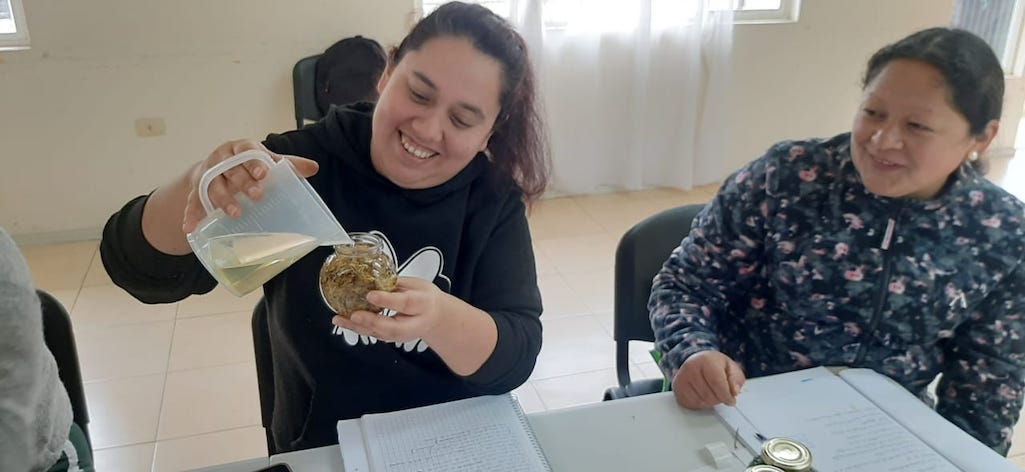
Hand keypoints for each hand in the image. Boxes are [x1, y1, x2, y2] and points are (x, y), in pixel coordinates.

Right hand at [181, 140, 319, 232]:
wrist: (218, 165)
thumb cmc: (249, 164)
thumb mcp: (267, 161)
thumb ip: (288, 165)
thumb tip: (314, 167)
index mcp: (241, 148)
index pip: (248, 152)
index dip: (255, 162)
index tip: (264, 173)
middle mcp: (222, 159)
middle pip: (231, 170)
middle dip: (243, 183)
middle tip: (257, 196)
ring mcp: (208, 174)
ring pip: (213, 186)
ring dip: (223, 200)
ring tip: (235, 214)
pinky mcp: (197, 189)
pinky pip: (192, 202)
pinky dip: (191, 214)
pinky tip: (190, 227)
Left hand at [331, 277, 448, 342]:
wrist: (435, 318)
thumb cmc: (424, 298)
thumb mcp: (417, 284)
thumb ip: (396, 283)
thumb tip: (372, 277)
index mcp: (423, 304)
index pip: (405, 303)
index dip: (387, 300)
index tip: (371, 295)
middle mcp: (413, 323)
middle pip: (392, 327)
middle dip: (371, 321)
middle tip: (354, 315)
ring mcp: (402, 335)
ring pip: (380, 334)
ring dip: (358, 328)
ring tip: (340, 319)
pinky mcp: (391, 338)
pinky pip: (374, 335)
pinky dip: (357, 329)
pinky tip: (343, 322)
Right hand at [672, 350, 745, 408]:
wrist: (698, 361)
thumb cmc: (714, 365)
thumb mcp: (731, 368)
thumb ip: (735, 380)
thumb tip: (734, 391)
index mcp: (706, 360)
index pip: (717, 383)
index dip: (726, 396)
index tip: (731, 400)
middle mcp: (691, 367)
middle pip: (708, 395)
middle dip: (719, 399)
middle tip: (721, 394)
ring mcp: (681, 378)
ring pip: (700, 401)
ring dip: (710, 402)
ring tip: (712, 392)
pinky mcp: (677, 388)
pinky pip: (691, 404)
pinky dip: (700, 404)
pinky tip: (703, 395)